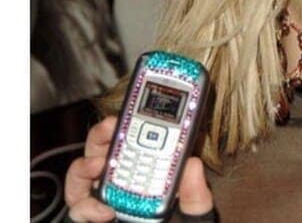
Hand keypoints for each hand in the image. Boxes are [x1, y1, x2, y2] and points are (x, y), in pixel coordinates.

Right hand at [64, 116, 213, 220]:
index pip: (138, 141)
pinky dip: (85, 206)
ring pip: (81, 173)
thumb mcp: (194, 211)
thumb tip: (193, 165)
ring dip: (85, 165)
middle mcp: (123, 180)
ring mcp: (104, 198)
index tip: (134, 116)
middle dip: (102, 133)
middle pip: (102, 148)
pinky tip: (104, 211)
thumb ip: (195, 192)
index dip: (133, 125)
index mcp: (150, 171)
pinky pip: (77, 207)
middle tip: (109, 128)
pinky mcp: (90, 216)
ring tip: (96, 166)